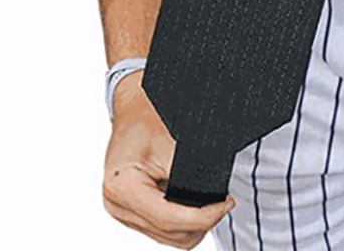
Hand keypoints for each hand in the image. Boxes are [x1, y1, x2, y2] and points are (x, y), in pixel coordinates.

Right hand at [102, 71, 234, 248]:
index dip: (203, 216)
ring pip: (170, 237)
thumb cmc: (149, 115)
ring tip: (210, 199)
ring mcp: (123, 211)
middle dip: (201, 221)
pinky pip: (165, 229)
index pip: (168, 218)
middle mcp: (117, 204)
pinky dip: (184, 220)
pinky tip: (194, 200)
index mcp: (121, 186)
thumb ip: (186, 172)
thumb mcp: (171, 140)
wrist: (136, 106)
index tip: (226, 203)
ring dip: (193, 224)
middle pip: (171, 234)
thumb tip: (211, 197)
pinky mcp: (133, 212)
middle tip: (223, 200)